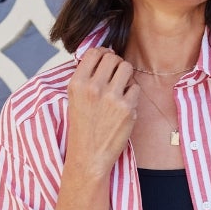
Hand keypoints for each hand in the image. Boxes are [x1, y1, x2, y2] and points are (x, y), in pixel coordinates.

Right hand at [64, 47, 139, 178]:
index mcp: (77, 83)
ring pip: (126, 68)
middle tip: (115, 75)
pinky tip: (124, 105)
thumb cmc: (82, 128)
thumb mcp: (74, 99)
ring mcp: (111, 97)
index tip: (106, 61)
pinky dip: (132, 94)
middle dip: (116, 63)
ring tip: (121, 87)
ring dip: (126, 75)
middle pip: (112, 57)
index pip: (94, 53)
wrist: (89, 156)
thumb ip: (86, 77)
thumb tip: (105, 55)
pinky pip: (135, 88)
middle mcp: (93, 87)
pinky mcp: (127, 108)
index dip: (103, 54)